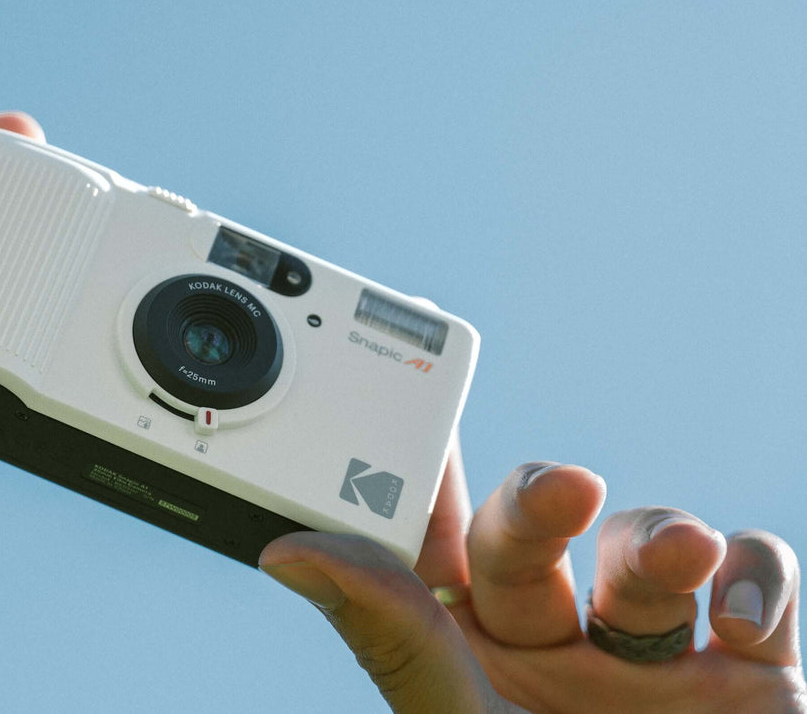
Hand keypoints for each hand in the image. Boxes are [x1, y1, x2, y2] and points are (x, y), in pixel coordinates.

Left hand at [260, 446, 804, 712]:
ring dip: (661, 538)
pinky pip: (760, 579)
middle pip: (532, 531)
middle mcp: (553, 642)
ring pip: (644, 543)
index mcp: (466, 654)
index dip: (417, 462)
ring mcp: (652, 654)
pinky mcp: (751, 672)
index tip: (404, 373)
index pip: (429, 538)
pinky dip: (761, 577)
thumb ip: (395, 640)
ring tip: (679, 558)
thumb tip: (286, 549)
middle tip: (564, 489)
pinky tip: (747, 617)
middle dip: (542, 500)